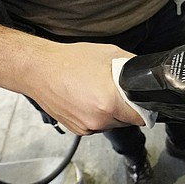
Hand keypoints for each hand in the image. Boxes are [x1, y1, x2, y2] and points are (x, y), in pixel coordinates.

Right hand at [22, 42, 144, 134]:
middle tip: (115, 90)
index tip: (142, 101)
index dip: (145, 108)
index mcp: (110, 103)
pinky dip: (96, 115)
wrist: (39, 70)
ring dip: (111, 112)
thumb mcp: (109, 54)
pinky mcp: (77, 129)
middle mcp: (99, 119)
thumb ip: (132, 66)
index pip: (142, 117)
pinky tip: (87, 99)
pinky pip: (96, 124)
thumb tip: (146, 73)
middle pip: (127, 121)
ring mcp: (87, 127)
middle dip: (126, 107)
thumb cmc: (70, 61)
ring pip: (111, 123)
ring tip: (98, 92)